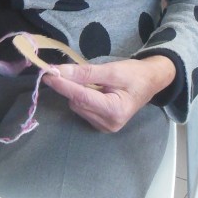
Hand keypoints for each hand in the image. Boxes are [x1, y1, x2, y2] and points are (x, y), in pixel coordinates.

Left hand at [44, 55, 175, 131]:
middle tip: (75, 70)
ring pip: (77, 106)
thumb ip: (86, 72)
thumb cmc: (135, 74)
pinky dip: (83, 98)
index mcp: (114, 110)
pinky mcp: (101, 126)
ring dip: (78, 92)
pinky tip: (96, 91)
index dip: (62, 85)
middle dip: (72, 86)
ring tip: (97, 83)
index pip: (80, 97)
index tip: (47, 74)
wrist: (151, 82)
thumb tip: (60, 71)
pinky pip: (82, 109)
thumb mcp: (112, 70)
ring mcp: (105, 127)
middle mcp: (108, 123)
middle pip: (77, 102)